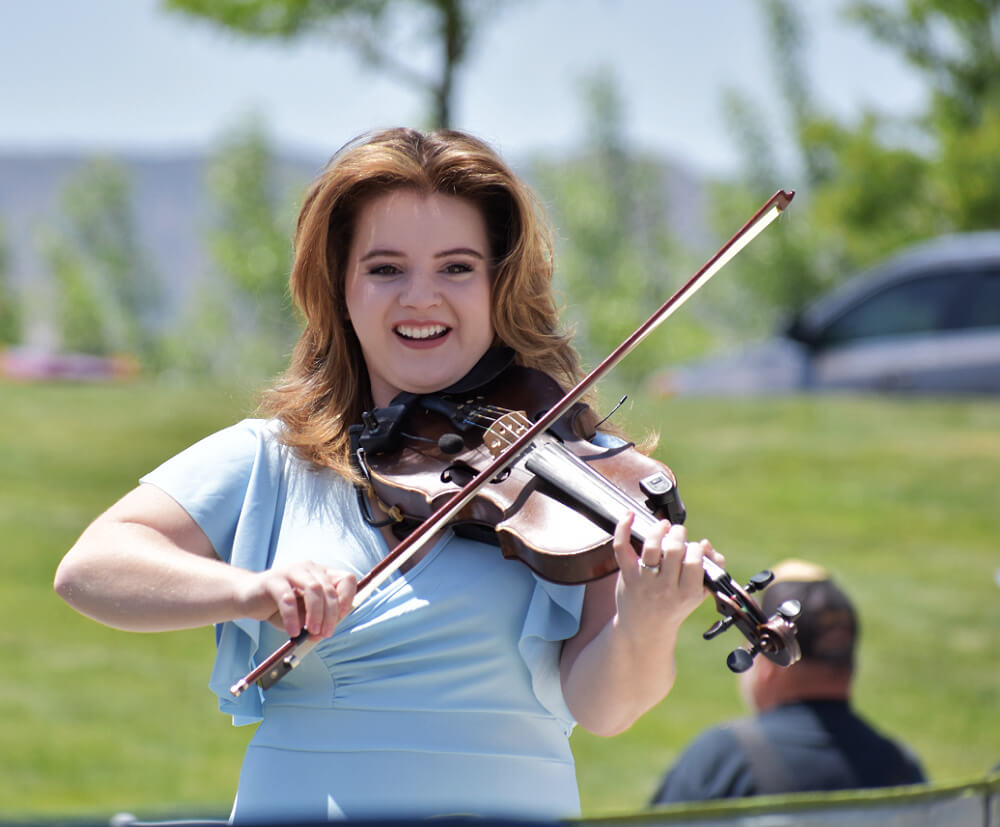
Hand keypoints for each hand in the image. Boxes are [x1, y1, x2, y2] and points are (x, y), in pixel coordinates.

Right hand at [237, 561, 356, 638]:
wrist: (247, 598)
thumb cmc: (279, 607)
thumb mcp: (303, 615)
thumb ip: (315, 620)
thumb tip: (322, 633)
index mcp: (321, 574)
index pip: (347, 579)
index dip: (347, 598)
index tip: (340, 618)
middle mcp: (309, 568)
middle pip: (329, 588)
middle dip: (330, 614)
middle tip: (325, 633)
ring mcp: (291, 571)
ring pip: (313, 589)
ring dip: (316, 614)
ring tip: (311, 632)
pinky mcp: (273, 580)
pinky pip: (288, 599)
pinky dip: (293, 617)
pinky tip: (293, 631)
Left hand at [611, 513, 724, 637]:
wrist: (645, 630)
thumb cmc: (675, 607)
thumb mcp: (699, 594)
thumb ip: (712, 569)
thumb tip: (707, 545)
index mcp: (687, 593)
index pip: (694, 562)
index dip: (696, 548)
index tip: (694, 547)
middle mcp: (665, 588)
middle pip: (674, 550)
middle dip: (678, 534)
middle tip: (678, 532)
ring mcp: (644, 581)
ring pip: (651, 547)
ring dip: (659, 529)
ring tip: (663, 526)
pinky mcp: (627, 575)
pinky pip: (621, 548)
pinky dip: (623, 529)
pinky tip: (629, 515)